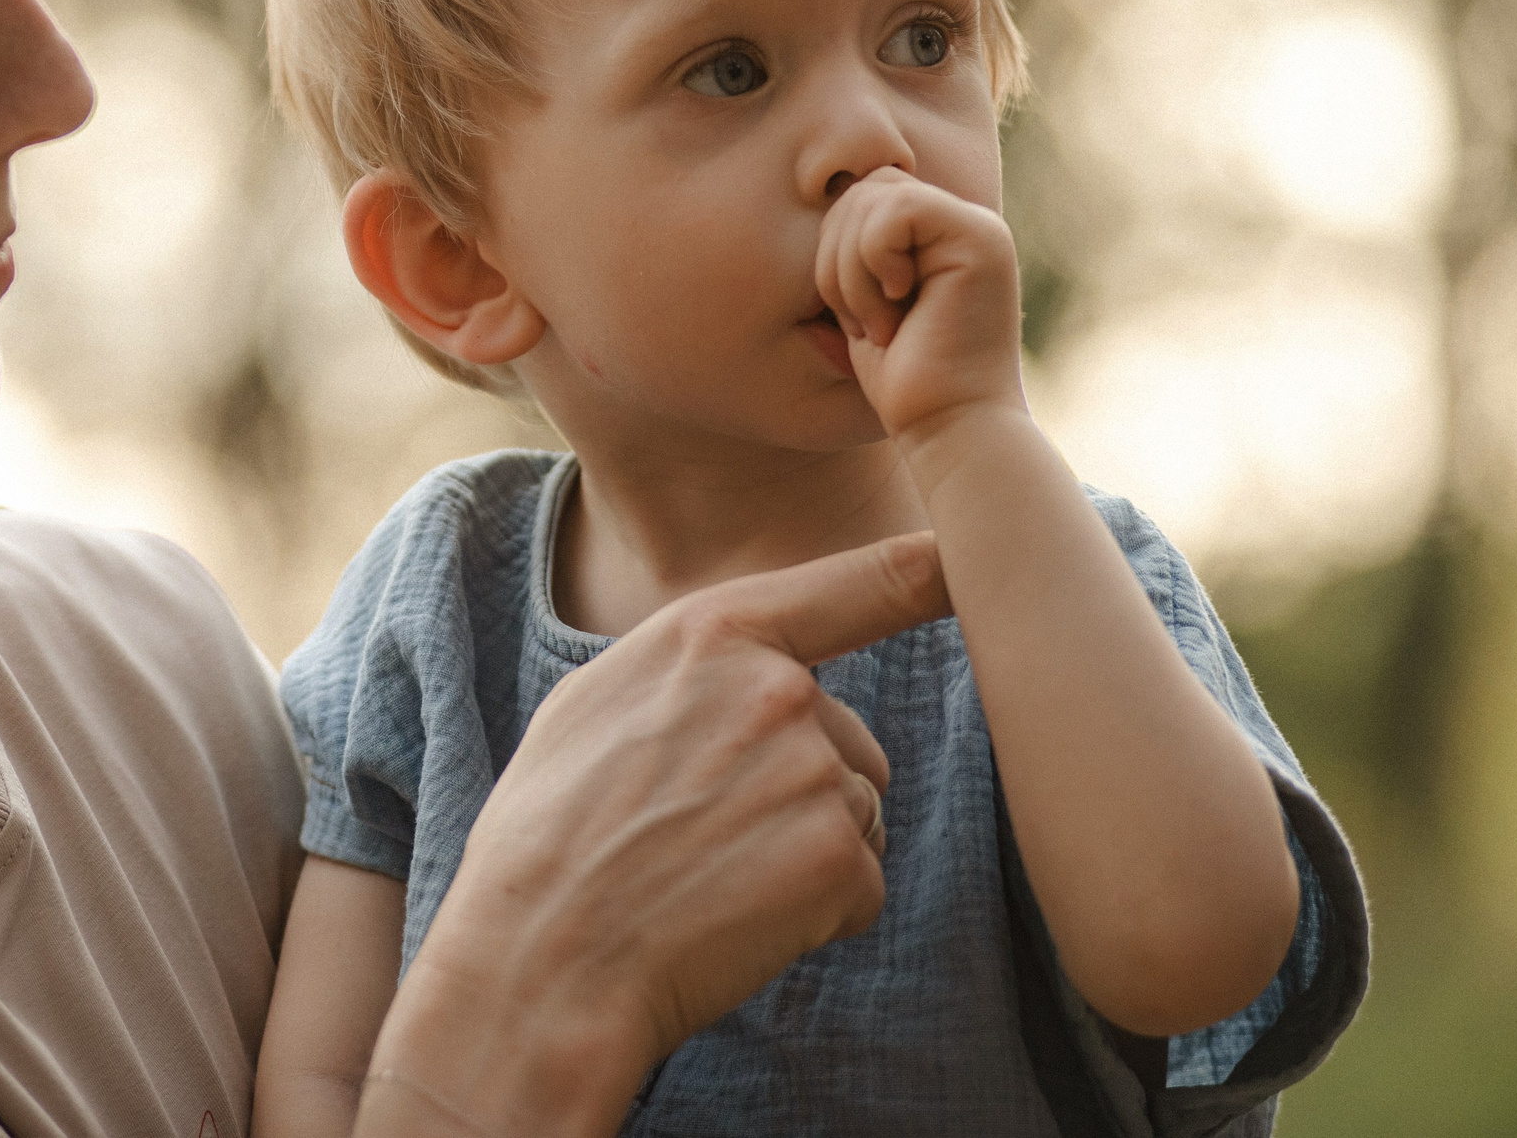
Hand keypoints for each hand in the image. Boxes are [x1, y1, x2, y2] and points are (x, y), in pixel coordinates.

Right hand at [359, 531, 951, 1137]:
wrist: (541, 959)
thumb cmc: (549, 834)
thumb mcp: (594, 701)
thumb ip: (693, 665)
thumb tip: (757, 664)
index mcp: (714, 633)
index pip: (857, 586)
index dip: (928, 569)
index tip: (975, 556)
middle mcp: (779, 689)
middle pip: (847, 738)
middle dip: (798, 786)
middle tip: (696, 834)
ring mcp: (814, 774)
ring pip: (856, 813)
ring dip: (804, 851)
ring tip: (706, 876)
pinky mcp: (838, 862)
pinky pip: (858, 885)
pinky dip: (813, 914)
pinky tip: (733, 920)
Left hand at [814, 165, 1023, 441]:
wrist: (950, 429)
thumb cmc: (904, 381)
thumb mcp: (863, 306)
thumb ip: (853, 250)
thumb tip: (813, 192)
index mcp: (938, 237)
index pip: (862, 195)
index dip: (835, 249)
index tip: (851, 317)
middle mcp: (963, 224)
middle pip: (863, 189)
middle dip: (836, 258)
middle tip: (861, 325)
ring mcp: (977, 228)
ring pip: (873, 197)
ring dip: (851, 271)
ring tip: (879, 325)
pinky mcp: (982, 240)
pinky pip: (897, 211)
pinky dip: (873, 264)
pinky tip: (898, 311)